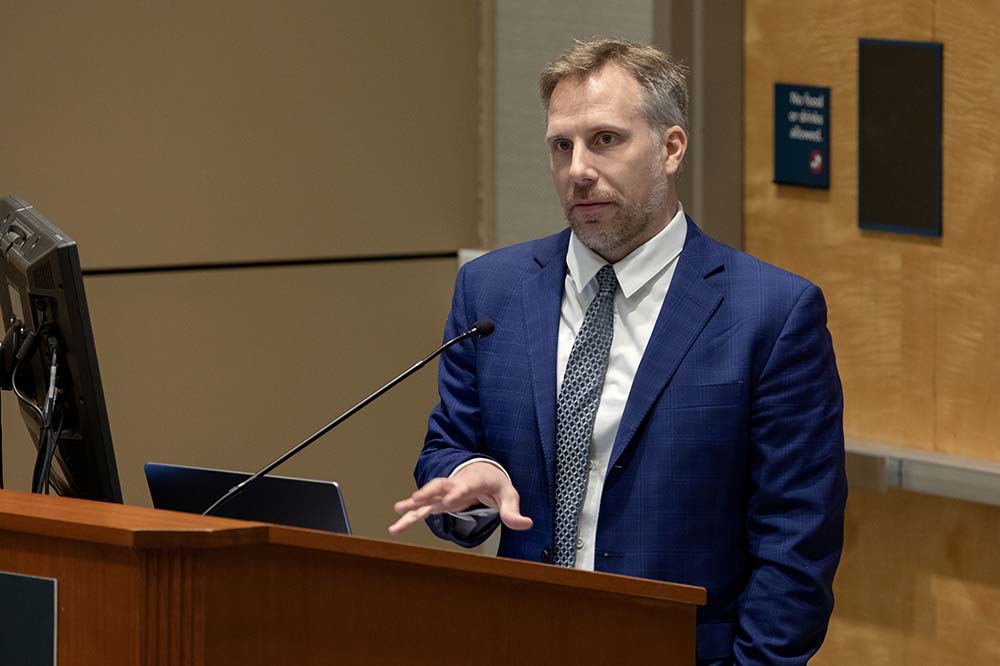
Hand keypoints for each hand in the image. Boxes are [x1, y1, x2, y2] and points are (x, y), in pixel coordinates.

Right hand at [388, 461, 532, 534]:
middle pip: (439, 486)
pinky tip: (395, 527)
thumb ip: (513, 510)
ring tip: (397, 510)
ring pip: (426, 496)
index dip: (456, 492)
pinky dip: (409, 517)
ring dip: (412, 503)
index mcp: (473, 480)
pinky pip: (422, 509)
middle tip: (415, 500)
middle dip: (427, 492)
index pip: (464, 486)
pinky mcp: (438, 502)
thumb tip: (526, 523)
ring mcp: (444, 493)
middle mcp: (455, 484)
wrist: (482, 471)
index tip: (448, 501)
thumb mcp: (508, 494)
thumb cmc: (495, 483)